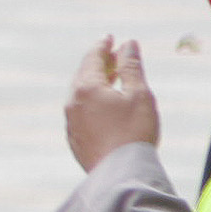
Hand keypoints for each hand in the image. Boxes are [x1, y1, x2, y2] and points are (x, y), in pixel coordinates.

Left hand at [66, 38, 160, 170]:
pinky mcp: (75, 138)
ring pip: (80, 94)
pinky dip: (92, 101)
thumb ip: (131, 67)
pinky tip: (105, 106)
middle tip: (113, 55)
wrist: (121, 173)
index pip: (92, 58)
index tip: (110, 38)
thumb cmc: (134, 132)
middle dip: (99, 62)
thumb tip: (128, 45)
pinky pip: (81, 112)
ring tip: (112, 78)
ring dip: (95, 82)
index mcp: (86, 87)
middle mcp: (72, 102)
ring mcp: (71, 122)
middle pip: (84, 75)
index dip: (103, 46)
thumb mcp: (139, 94)